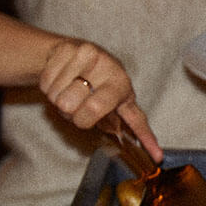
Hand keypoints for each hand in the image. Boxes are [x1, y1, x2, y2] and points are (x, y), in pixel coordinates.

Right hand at [38, 39, 162, 163]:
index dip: (134, 132)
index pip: (116, 112)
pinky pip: (46, 83)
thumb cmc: (100, 84)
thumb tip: (156, 155)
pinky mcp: (66, 48)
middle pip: (75, 110)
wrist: (76, 53)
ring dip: (58, 101)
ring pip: (58, 98)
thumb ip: (130, 126)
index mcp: (123, 88)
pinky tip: (60, 81)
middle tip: (78, 107)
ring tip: (70, 91)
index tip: (159, 157)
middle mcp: (109, 69)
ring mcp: (88, 55)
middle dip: (72, 115)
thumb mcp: (119, 103)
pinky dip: (48, 88)